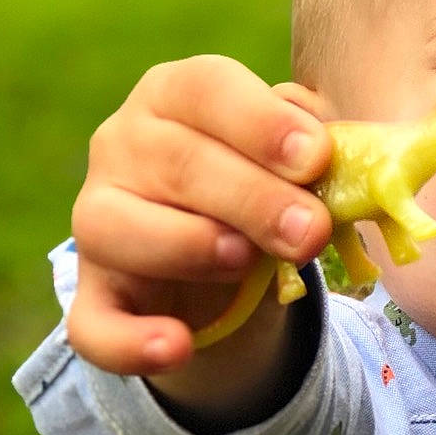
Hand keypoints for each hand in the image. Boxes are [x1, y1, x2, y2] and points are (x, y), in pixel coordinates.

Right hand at [66, 58, 333, 375]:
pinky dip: (129, 341)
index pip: (205, 87)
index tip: (315, 158)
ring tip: (244, 262)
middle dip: (252, 198)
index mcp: (176, 96)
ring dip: (187, 245)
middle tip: (310, 232)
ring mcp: (97, 220)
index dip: (261, 121)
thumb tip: (343, 153)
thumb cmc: (262, 188)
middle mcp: (122, 145)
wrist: (227, 267)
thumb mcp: (294, 162)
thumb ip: (317, 147)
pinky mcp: (94, 294)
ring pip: (116, 227)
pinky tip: (177, 346)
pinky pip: (92, 323)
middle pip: (177, 161)